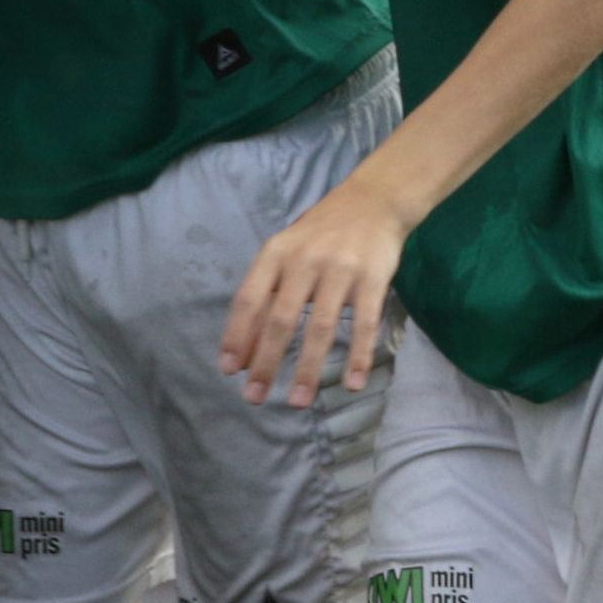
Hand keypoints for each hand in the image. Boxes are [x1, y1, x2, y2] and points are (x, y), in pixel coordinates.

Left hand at [220, 175, 408, 407]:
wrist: (373, 200)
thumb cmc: (319, 234)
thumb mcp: (285, 252)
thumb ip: (266, 293)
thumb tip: (243, 347)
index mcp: (275, 254)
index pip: (249, 300)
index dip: (237, 336)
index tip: (229, 370)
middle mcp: (304, 261)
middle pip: (280, 319)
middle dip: (265, 362)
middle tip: (255, 397)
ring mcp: (339, 270)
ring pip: (319, 327)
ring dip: (308, 368)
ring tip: (298, 401)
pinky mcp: (372, 278)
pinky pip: (364, 323)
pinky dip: (358, 356)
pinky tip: (352, 384)